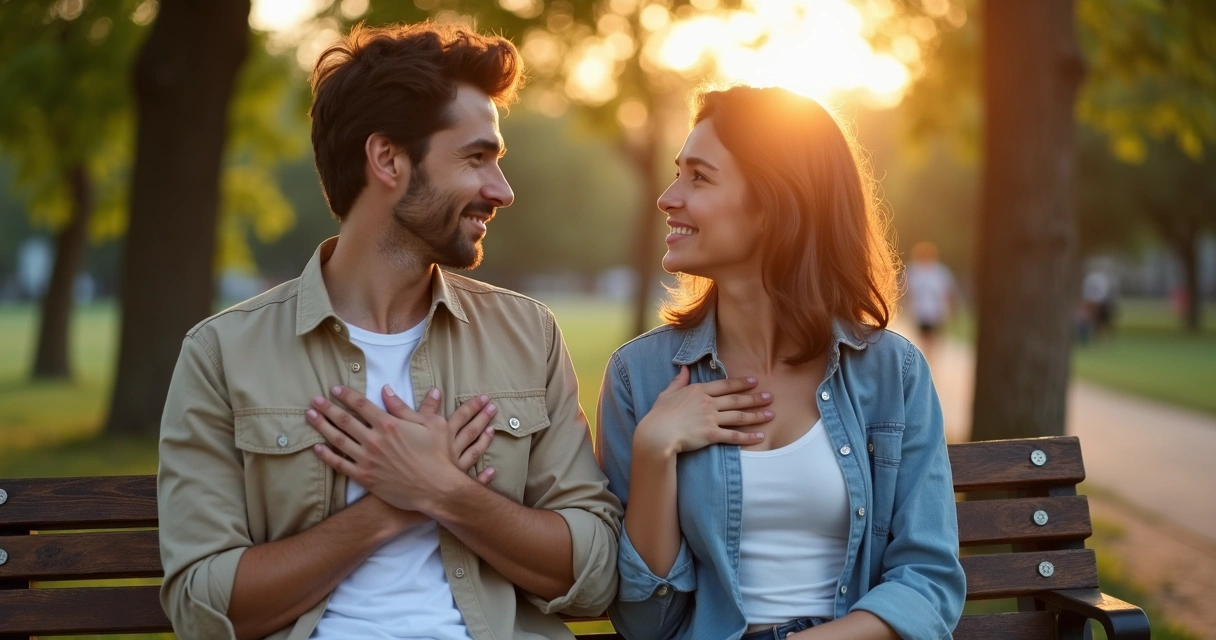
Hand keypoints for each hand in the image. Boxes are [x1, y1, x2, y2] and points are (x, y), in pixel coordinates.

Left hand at [307, 385, 494, 512]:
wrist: (437, 489)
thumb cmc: (438, 456)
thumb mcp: (431, 424)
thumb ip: (405, 407)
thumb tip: (387, 389)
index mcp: (389, 424)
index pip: (361, 404)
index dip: (346, 395)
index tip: (334, 389)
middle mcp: (374, 440)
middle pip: (344, 419)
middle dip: (327, 408)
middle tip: (314, 400)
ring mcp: (367, 459)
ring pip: (338, 440)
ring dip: (322, 426)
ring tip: (310, 416)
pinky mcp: (365, 478)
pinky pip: (340, 465)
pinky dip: (326, 456)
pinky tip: (317, 447)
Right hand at [634, 366, 773, 456]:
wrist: (657, 433)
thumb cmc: (659, 414)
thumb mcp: (667, 393)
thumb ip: (678, 381)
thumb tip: (684, 368)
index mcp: (698, 391)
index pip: (725, 385)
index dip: (741, 383)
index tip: (754, 381)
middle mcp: (708, 403)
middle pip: (736, 399)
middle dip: (755, 397)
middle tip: (770, 396)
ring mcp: (711, 418)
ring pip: (739, 416)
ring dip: (756, 415)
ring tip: (771, 414)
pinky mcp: (711, 435)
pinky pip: (733, 436)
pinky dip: (748, 437)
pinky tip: (760, 436)